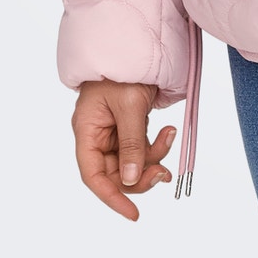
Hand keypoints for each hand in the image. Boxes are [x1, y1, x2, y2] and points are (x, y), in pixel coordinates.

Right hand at [72, 80, 176, 220]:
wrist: (136, 43)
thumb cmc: (125, 70)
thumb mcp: (130, 106)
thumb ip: (131, 144)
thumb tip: (132, 180)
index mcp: (86, 131)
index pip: (93, 175)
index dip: (111, 197)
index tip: (133, 214)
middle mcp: (97, 135)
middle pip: (114, 173)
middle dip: (140, 176)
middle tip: (164, 174)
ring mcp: (113, 131)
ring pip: (132, 162)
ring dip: (153, 158)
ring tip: (170, 137)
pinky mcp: (129, 125)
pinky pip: (141, 147)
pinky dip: (156, 145)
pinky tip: (169, 131)